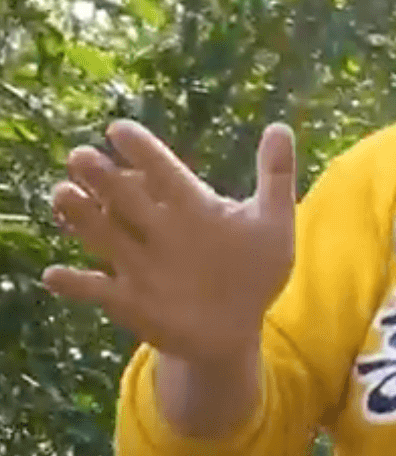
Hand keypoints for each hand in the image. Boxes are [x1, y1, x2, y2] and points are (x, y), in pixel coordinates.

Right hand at [42, 120, 295, 370]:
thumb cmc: (252, 270)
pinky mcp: (127, 299)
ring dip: (80, 217)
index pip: (162, 170)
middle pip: (123, 196)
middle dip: (102, 177)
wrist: (234, 327)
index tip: (119, 130)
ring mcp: (138, 263)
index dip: (142, 151)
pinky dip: (74, 284)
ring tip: (62, 195)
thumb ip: (276, 177)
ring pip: (102, 234)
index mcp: (190, 205)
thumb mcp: (271, 223)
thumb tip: (281, 127)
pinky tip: (55, 276)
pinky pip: (94, 290)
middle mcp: (156, 229)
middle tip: (81, 157)